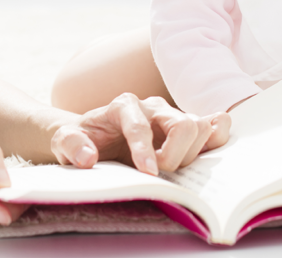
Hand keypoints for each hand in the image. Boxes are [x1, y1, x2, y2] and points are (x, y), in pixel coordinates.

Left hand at [50, 93, 229, 174]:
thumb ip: (70, 145)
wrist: (93, 137)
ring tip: (175, 169)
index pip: (138, 124)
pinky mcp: (184, 129)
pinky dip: (217, 136)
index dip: (145, 149)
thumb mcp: (64, 142)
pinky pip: (210, 127)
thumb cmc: (81, 140)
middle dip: (175, 155)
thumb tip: (88, 157)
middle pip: (180, 124)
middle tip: (160, 175)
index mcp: (123, 106)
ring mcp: (171, 116)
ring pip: (197, 128)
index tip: (148, 173)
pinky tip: (215, 145)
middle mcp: (151, 107)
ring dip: (192, 154)